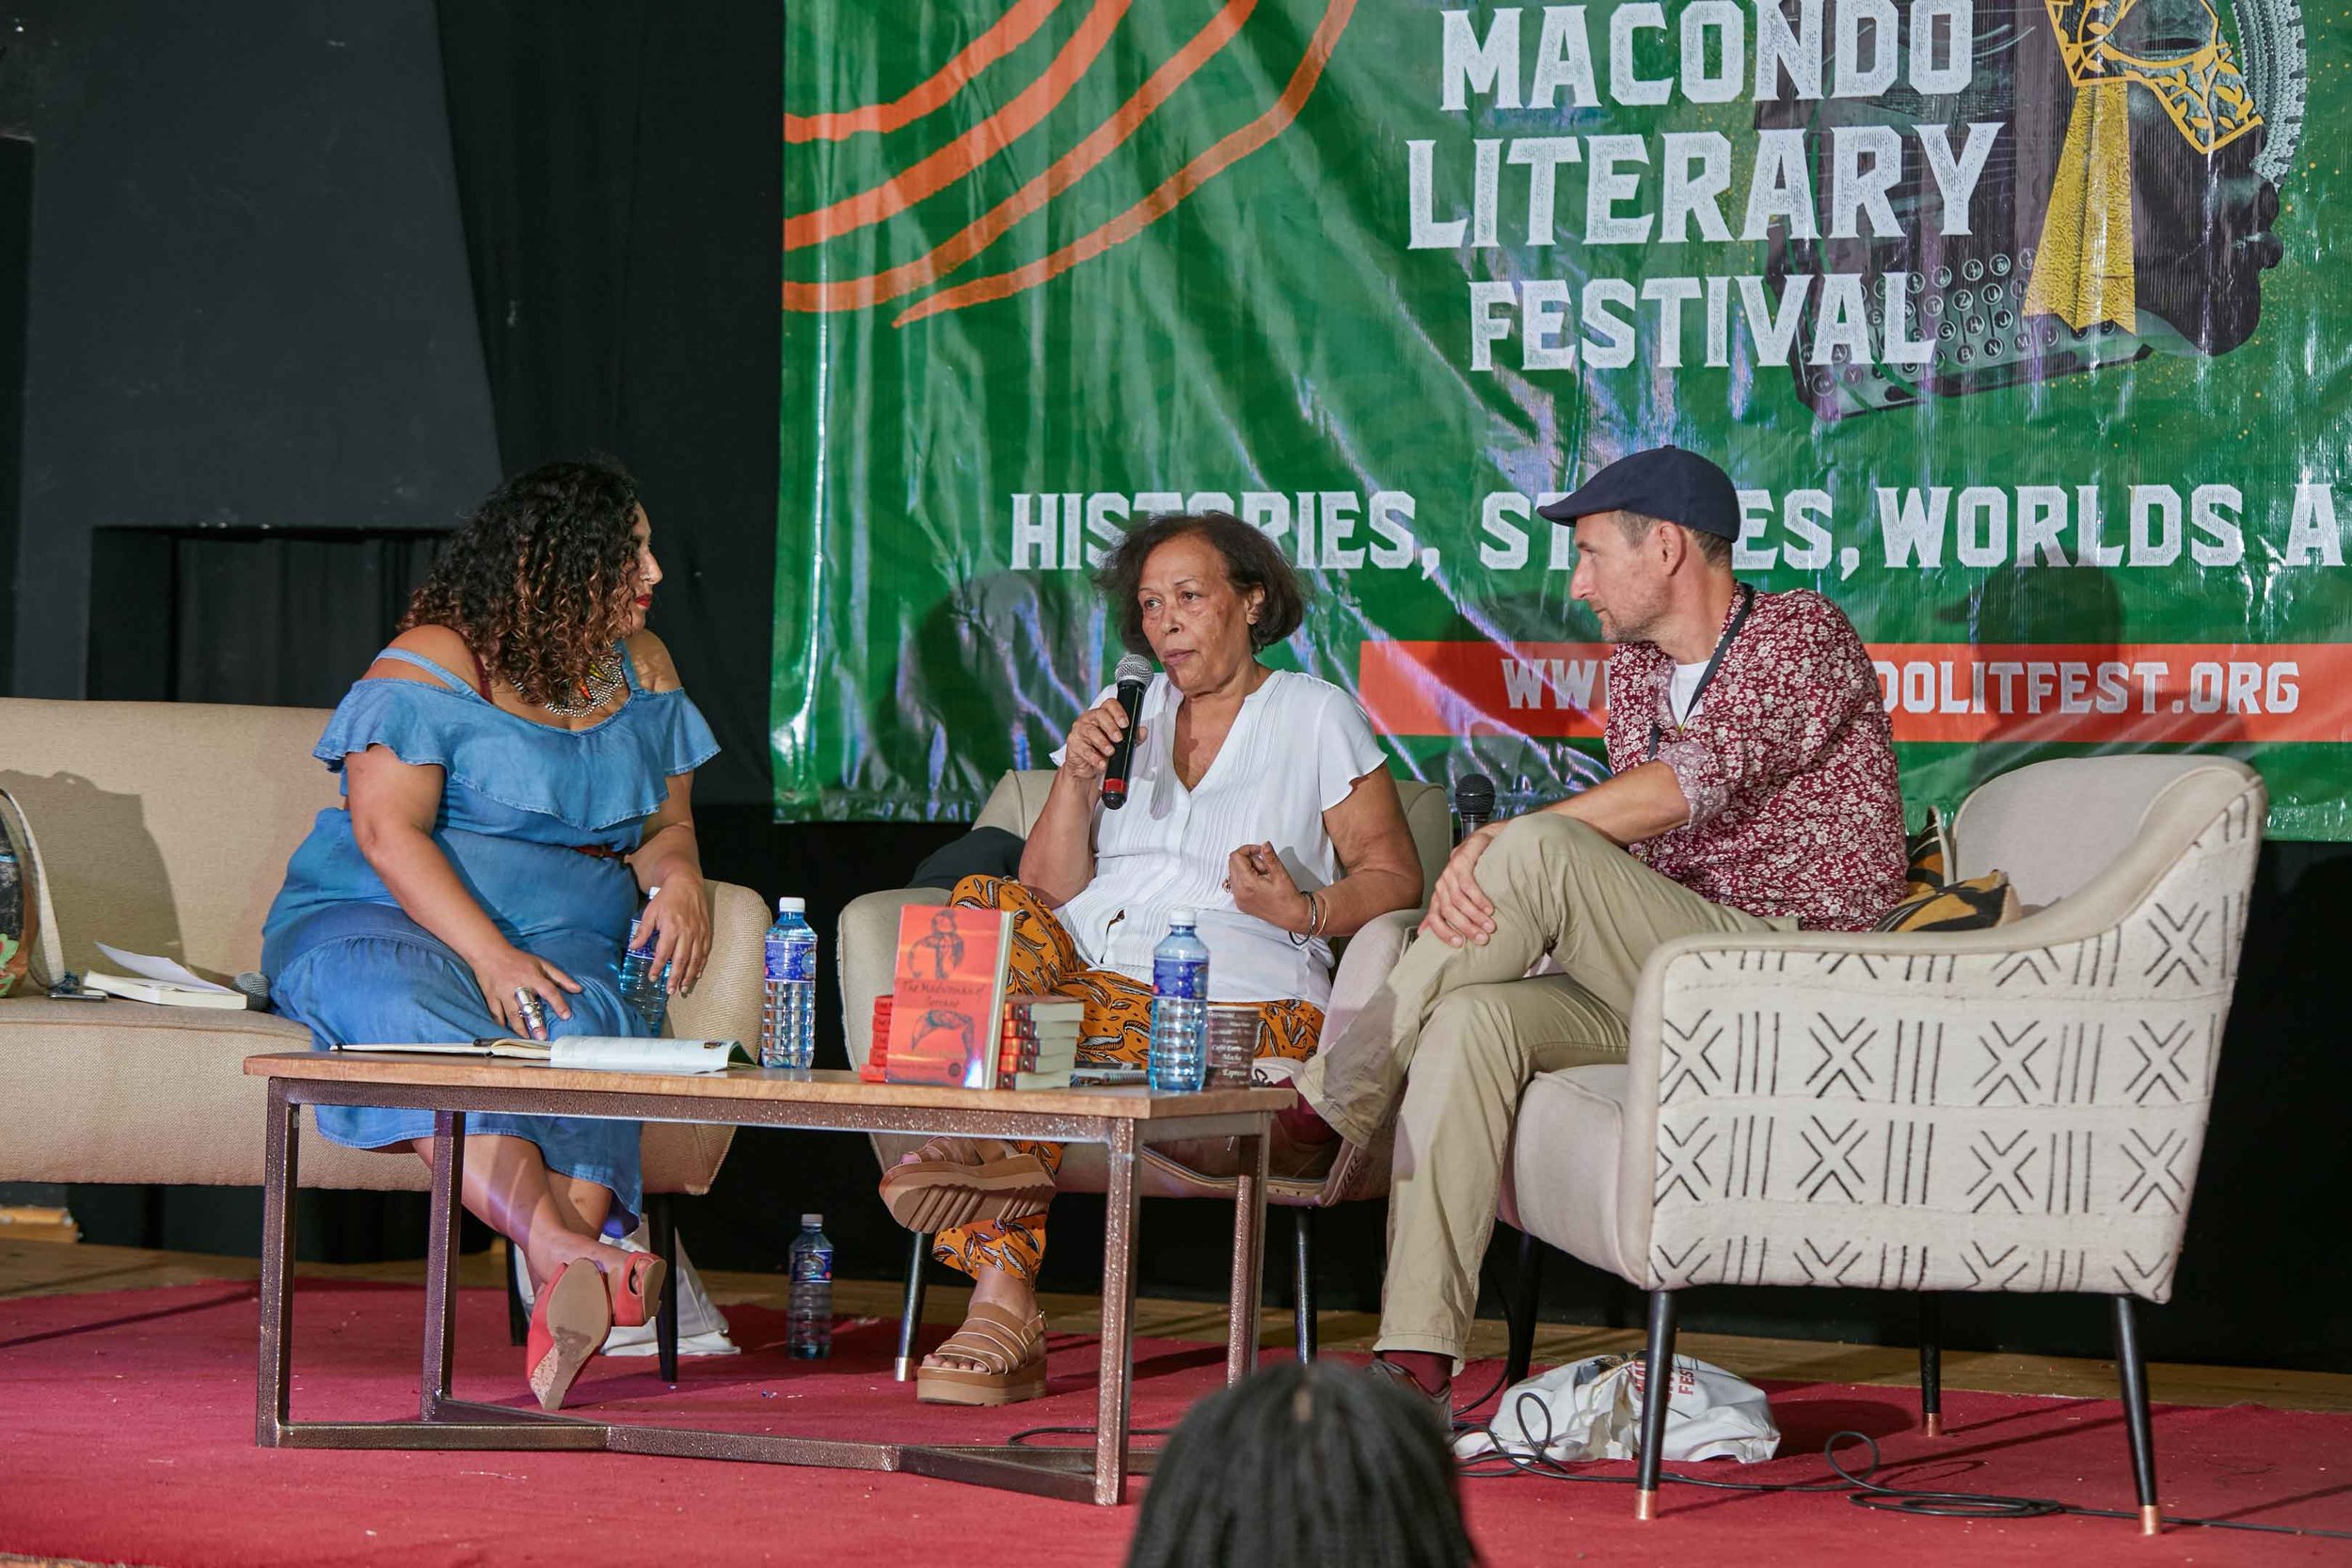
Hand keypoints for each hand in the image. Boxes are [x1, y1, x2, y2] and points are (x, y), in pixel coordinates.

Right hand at [470, 944, 581, 1038]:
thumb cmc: (519, 959)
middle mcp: (517, 986)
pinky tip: (508, 1034)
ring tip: (527, 1040)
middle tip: (542, 1037)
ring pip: (511, 1014)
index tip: (566, 1016)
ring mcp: (502, 993)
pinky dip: (502, 1025)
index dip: (558, 1003)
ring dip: (520, 1028)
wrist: (489, 953)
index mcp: (532, 976)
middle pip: (527, 1007)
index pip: (549, 990)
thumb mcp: (541, 963)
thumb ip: (560, 977)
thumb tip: (578, 989)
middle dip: (534, 1023)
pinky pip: (496, 1014)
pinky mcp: (491, 997)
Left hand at [637, 877, 711, 994]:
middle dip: (675, 977)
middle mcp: (687, 933)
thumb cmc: (667, 898)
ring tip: (683, 988)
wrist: (686, 883)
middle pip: (681, 960)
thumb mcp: (650, 912)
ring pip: (695, 959)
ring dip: (689, 975)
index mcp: (672, 928)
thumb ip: (643, 931)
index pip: (663, 953)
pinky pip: (704, 952)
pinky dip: (701, 964)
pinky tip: (697, 974)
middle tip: (671, 991)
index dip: (657, 967)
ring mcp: (698, 933)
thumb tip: (633, 947)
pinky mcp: (706, 931)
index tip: (653, 978)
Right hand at [1057, 694, 1144, 781]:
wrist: (1087, 767)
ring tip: (1111, 751)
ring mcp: (1080, 730)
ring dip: (1102, 742)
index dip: (1118, 712)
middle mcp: (1089, 719)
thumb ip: (1133, 736)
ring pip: (1090, 730)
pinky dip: (1094, 757)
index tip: (1125, 723)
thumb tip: (1143, 731)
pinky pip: (1083, 748)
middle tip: (1119, 739)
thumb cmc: (1102, 751)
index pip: (1109, 704)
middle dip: (1111, 727)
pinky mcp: (1073, 743)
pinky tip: (1102, 762)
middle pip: (1099, 714)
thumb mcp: (1121, 743)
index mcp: (1102, 715)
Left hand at [1226, 841, 1307, 931]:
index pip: (1236, 857)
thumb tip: (1264, 845)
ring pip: (1234, 873)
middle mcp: (1239, 893)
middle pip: (1233, 864)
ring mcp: (1239, 899)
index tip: (1259, 851)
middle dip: (1248, 859)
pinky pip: (1236, 884)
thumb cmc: (1288, 898)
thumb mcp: (1280, 874)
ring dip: (1247, 869)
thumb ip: (1270, 857)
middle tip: (1264, 866)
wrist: (1291, 916)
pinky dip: (1245, 879)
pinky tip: (1259, 883)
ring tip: (1264, 876)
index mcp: (1247, 884)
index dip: (1248, 849)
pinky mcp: (1241, 903)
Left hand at [1421, 824, 1500, 946]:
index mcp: (1439, 895)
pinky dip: (1478, 898)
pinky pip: (1467, 884)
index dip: (1444, 933)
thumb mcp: (1456, 894)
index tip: (1460, 944)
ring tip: (1490, 925)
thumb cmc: (1471, 871)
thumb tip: (1423, 933)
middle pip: (1449, 911)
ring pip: (1459, 899)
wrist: (1481, 843)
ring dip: (1475, 915)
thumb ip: (1441, 913)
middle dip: (1466, 927)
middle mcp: (1442, 885)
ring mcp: (1450, 872)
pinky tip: (1489, 907)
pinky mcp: (1461, 861)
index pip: (1435, 918)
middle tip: (1483, 938)